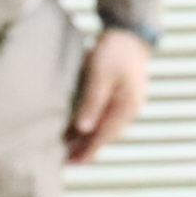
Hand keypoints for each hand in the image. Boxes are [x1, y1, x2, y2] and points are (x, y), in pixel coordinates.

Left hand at [65, 28, 153, 166]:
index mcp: (127, 108)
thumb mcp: (100, 75)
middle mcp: (129, 110)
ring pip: (105, 128)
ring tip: (69, 149)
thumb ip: (92, 102)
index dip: (87, 151)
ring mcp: (126, 104)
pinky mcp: (120, 97)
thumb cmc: (114, 51)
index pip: (104, 137)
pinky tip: (78, 129)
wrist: (129, 33)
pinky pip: (105, 118)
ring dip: (88, 139)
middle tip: (66, 162)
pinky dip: (92, 126)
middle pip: (105, 136)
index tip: (72, 163)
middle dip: (86, 149)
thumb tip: (84, 129)